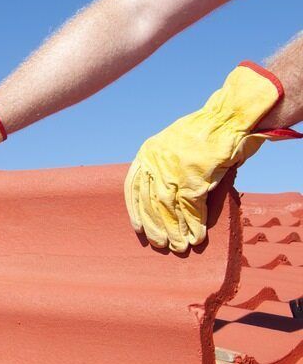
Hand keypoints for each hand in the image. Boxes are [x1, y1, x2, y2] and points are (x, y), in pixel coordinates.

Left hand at [125, 62, 294, 252]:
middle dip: (155, 226)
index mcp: (148, 153)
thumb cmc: (205, 133)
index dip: (136, 211)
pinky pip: (192, 207)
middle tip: (160, 244)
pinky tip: (197, 237)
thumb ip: (164, 169)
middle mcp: (157, 162)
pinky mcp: (196, 177)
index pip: (134, 188)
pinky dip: (195, 224)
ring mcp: (175, 170)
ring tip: (179, 246)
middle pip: (150, 202)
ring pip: (169, 208)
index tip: (138, 229)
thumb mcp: (173, 147)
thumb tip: (161, 198)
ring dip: (175, 230)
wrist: (230, 116)